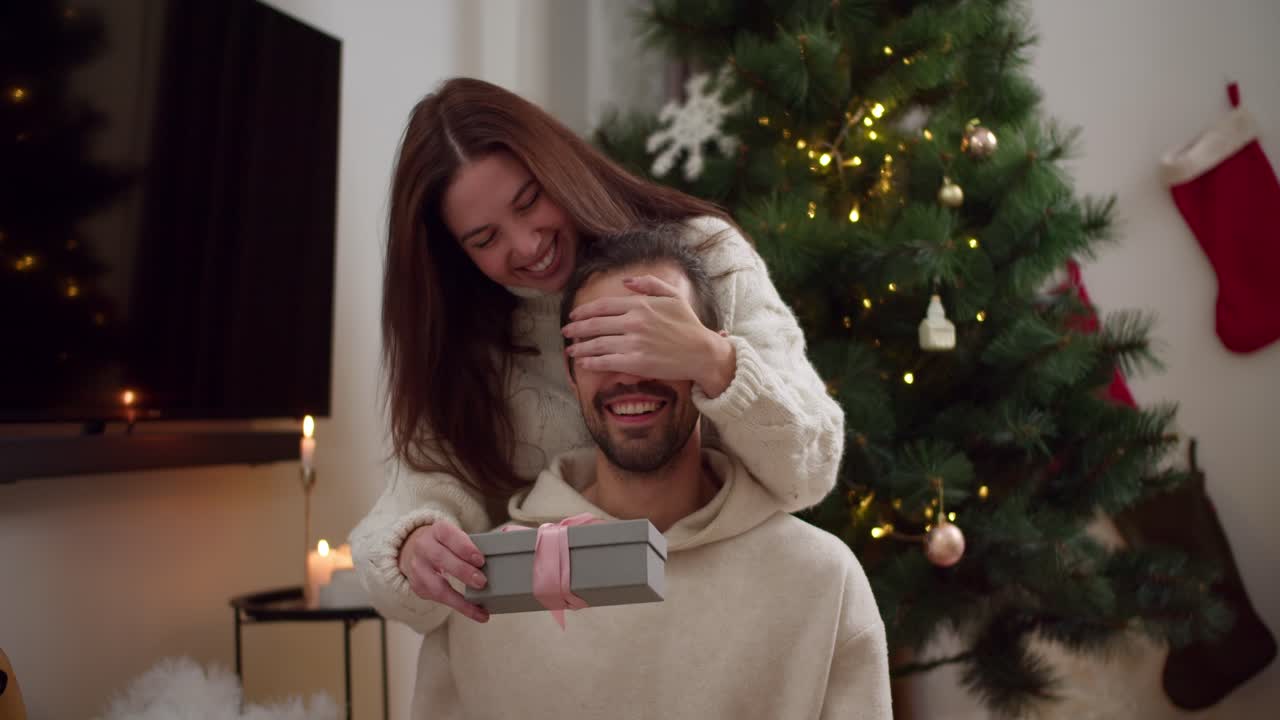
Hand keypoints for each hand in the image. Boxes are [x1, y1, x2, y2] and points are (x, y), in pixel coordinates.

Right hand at [399, 520, 489, 622]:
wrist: (417, 551)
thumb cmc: (447, 544)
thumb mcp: (456, 536)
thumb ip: (474, 543)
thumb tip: (506, 540)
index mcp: (437, 531)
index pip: (448, 535)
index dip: (464, 547)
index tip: (480, 560)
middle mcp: (424, 547)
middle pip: (441, 558)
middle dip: (463, 571)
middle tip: (482, 582)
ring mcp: (418, 567)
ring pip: (436, 585)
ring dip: (459, 599)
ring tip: (479, 608)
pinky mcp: (418, 586)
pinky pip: (438, 599)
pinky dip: (458, 607)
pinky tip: (475, 612)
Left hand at [562, 275, 735, 395]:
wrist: (702, 352)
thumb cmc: (688, 325)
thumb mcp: (673, 296)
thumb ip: (649, 284)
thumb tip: (626, 281)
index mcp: (641, 305)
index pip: (604, 306)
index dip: (585, 311)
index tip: (574, 315)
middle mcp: (634, 322)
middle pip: (596, 324)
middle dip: (576, 328)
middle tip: (565, 332)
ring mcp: (634, 343)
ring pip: (598, 344)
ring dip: (580, 347)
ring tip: (570, 350)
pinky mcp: (636, 362)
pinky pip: (607, 361)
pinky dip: (592, 362)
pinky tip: (583, 363)